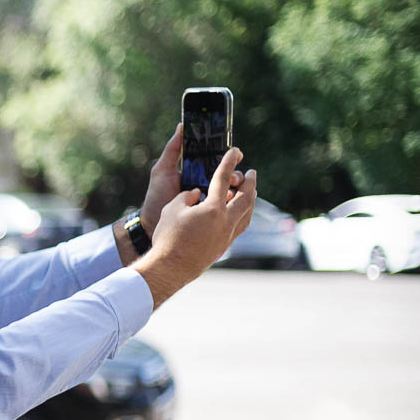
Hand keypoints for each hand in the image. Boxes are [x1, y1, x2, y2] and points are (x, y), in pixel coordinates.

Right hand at [133, 146, 257, 306]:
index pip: (223, 179)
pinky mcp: (223, 247)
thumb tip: (196, 194)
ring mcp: (227, 236)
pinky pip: (240, 226)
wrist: (170, 268)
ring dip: (250, 200)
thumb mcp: (172, 209)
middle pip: (245, 197)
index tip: (234, 151)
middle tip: (251, 172)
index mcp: (213, 209)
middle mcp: (225, 222)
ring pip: (247, 214)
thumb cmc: (167, 237)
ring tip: (250, 192)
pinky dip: (243, 215)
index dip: (228, 162)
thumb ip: (186, 197)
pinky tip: (238, 214)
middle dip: (250, 182)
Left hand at [139, 124, 249, 231]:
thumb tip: (182, 125)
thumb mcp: (162, 170)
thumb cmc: (157, 195)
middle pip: (228, 175)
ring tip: (232, 187)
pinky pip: (225, 208)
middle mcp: (206, 185)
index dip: (229, 157)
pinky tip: (229, 200)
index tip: (235, 153)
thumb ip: (173, 149)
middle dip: (235, 173)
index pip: (218, 162)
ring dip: (235, 187)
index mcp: (198, 172)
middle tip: (233, 174)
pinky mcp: (209, 214)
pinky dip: (230, 203)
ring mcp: (209, 201)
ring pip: (231, 191)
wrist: (151, 224)